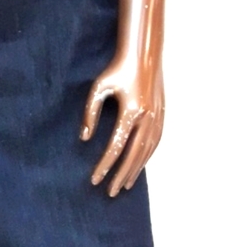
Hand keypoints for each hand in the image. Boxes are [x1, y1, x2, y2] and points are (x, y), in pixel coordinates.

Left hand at [80, 58, 164, 196]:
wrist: (144, 54)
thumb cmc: (116, 70)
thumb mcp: (98, 88)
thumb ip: (90, 113)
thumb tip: (85, 138)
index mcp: (131, 111)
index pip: (116, 147)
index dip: (104, 165)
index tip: (94, 180)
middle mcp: (147, 118)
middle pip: (133, 155)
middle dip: (120, 175)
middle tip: (109, 192)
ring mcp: (158, 117)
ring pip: (147, 152)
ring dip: (135, 170)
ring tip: (123, 185)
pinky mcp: (162, 115)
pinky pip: (155, 143)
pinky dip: (146, 158)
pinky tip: (138, 166)